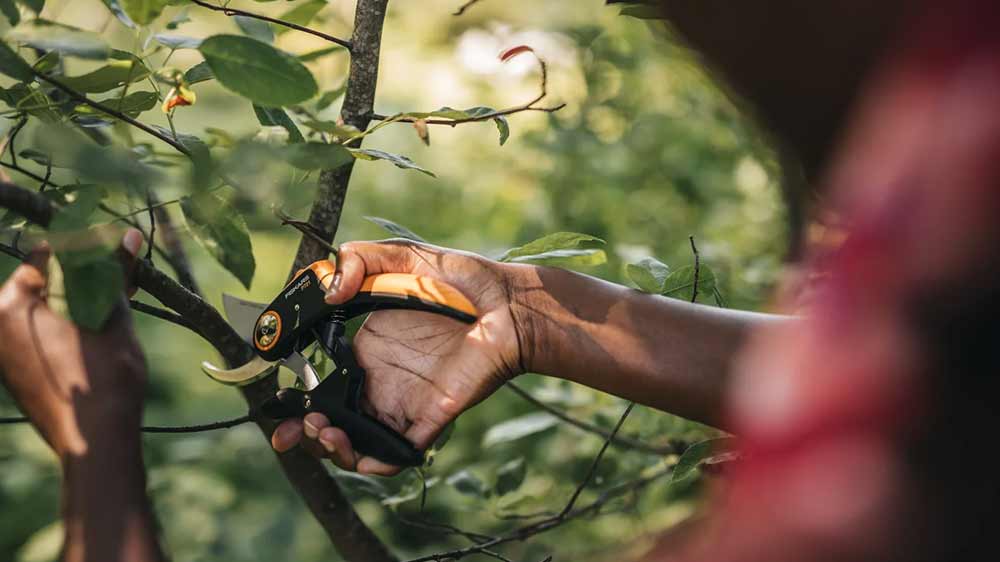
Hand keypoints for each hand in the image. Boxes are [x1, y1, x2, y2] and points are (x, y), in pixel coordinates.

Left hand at [0, 229, 146, 458]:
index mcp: (12, 304)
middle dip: (85, 278)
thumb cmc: (103, 377)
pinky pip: (44, 336)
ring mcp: (4, 351)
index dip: (86, 249)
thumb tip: (129, 236)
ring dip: (81, 303)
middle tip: (123, 279)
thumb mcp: (113, 317)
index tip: (114, 250)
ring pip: (48, 311)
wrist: (95, 443)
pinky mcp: (16, 372)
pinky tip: (103, 331)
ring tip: (119, 305)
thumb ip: (115, 274)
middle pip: (46, 284)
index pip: (48, 255)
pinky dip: (71, 328)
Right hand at [271, 239, 526, 474]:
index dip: (296, 398)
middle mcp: (382, 381)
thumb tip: (329, 290)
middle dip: (306, 433)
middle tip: (298, 427)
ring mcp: (405, 402)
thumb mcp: (401, 256)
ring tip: (325, 431)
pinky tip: (356, 450)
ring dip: (332, 448)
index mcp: (369, 349)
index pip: (323, 382)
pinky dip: (373, 462)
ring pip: (358, 442)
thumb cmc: (461, 279)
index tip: (277, 405)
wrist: (510, 305)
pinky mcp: (431, 418)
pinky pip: (397, 453)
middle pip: (334, 420)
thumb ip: (357, 260)